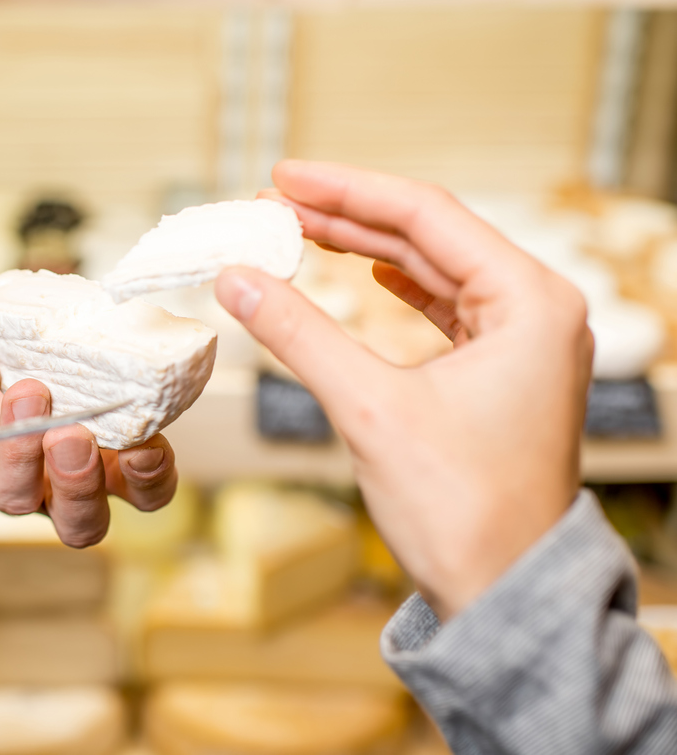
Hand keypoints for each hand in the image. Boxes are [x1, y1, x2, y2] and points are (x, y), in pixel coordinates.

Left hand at [0, 331, 176, 547]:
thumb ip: (108, 374)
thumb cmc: (46, 373)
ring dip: (22, 445)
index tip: (144, 446)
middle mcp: (59, 492)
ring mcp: (7, 488)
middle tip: (73, 436)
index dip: (149, 479)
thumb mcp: (84, 374)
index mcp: (107, 472)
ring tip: (29, 393)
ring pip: (16, 491)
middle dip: (77, 481)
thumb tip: (131, 339)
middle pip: (80, 521)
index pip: (145, 495)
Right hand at [216, 161, 591, 620]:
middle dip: (348, 218)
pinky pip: (443, 308)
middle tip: (274, 204)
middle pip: (429, 236)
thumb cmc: (463, 511)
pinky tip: (365, 276)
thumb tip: (236, 280)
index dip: (346, 190)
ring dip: (365, 251)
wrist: (503, 595)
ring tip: (299, 232)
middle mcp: (537, 311)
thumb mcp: (369, 408)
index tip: (283, 177)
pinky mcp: (501, 374)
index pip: (426, 214)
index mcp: (530, 301)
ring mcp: (524, 343)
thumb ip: (299, 333)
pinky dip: (396, 289)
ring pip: (433, 270)